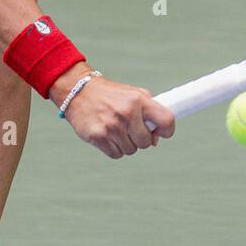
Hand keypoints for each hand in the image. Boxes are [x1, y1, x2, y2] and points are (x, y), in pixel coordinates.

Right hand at [51, 65, 175, 158]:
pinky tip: (106, 135)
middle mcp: (127, 112)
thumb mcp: (132, 93)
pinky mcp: (98, 136)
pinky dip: (113, 148)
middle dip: (140, 139)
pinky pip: (116, 154)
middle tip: (130, 129)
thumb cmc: (109, 94)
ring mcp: (112, 126)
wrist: (78, 91)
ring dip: (125, 144)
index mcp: (138, 100)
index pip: (166, 120)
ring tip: (115, 129)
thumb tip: (156, 139)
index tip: (161, 132)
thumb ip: (149, 111)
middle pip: (146, 142)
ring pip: (131, 150)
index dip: (167, 130)